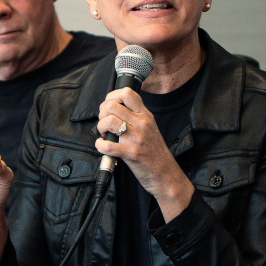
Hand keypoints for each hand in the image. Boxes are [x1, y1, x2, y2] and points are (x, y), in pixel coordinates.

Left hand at [94, 86, 192, 220]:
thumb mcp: (150, 127)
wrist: (165, 172)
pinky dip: (99, 145)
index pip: (127, 93)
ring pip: (109, 121)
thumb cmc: (154, 151)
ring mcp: (136, 138)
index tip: (108, 105)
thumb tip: (114, 109)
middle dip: (102, 113)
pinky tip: (103, 146)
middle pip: (112, 106)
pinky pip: (107, 145)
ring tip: (104, 133)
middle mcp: (141, 123)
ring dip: (100, 127)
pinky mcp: (130, 153)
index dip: (111, 96)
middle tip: (104, 122)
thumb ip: (135, 116)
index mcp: (145, 115)